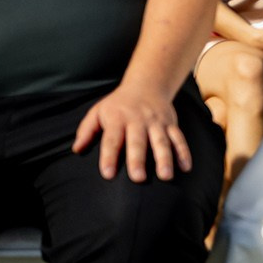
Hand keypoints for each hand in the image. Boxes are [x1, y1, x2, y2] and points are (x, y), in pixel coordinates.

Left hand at [72, 83, 191, 181]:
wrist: (148, 84)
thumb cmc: (118, 104)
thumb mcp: (98, 111)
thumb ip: (86, 130)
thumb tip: (77, 149)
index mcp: (118, 118)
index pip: (112, 140)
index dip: (109, 157)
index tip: (108, 174)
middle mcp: (138, 120)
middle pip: (138, 141)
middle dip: (138, 159)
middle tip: (138, 178)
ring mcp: (157, 122)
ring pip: (162, 141)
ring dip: (164, 158)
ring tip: (166, 176)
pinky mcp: (171, 124)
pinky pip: (179, 138)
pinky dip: (184, 152)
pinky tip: (186, 167)